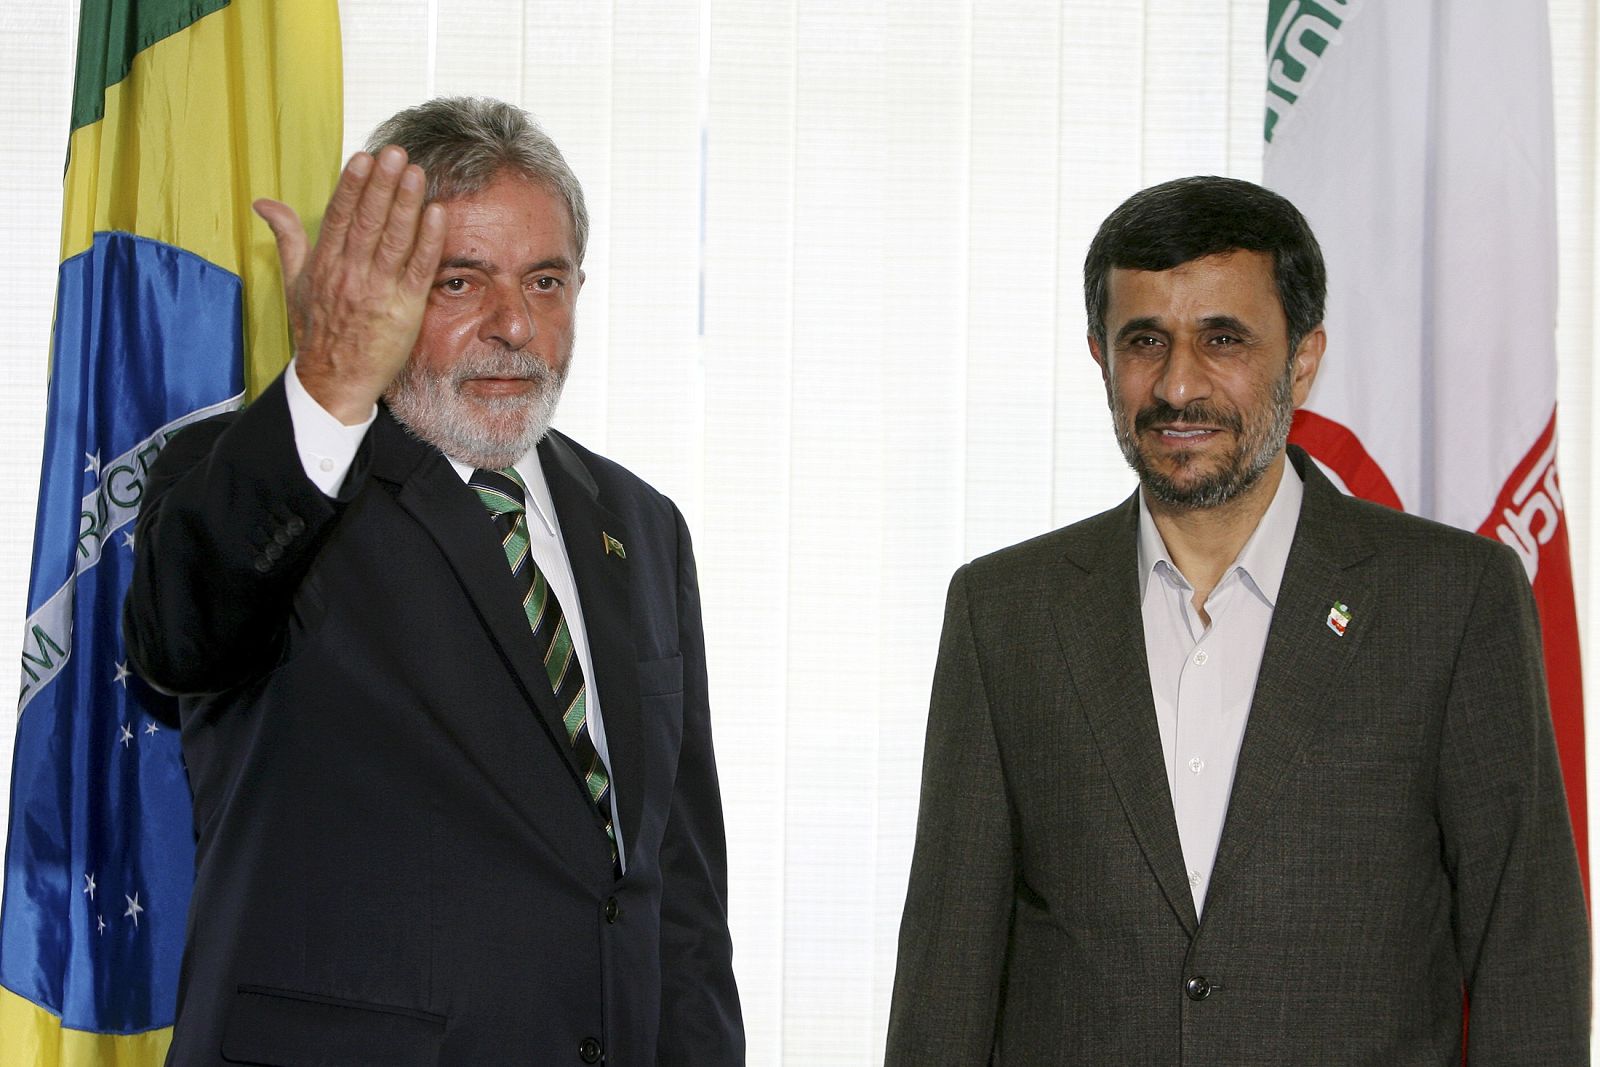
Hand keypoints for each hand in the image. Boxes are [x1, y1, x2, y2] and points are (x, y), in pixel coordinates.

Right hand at [254, 146, 446, 424]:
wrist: (332, 383)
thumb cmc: (316, 331)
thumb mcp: (294, 283)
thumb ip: (287, 238)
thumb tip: (264, 202)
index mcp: (323, 264)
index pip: (339, 216)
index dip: (351, 185)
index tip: (363, 157)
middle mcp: (349, 274)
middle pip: (367, 221)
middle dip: (381, 185)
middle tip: (395, 153)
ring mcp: (377, 292)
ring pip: (392, 240)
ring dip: (405, 204)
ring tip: (416, 173)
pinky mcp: (403, 311)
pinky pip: (417, 270)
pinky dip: (428, 242)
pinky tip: (437, 214)